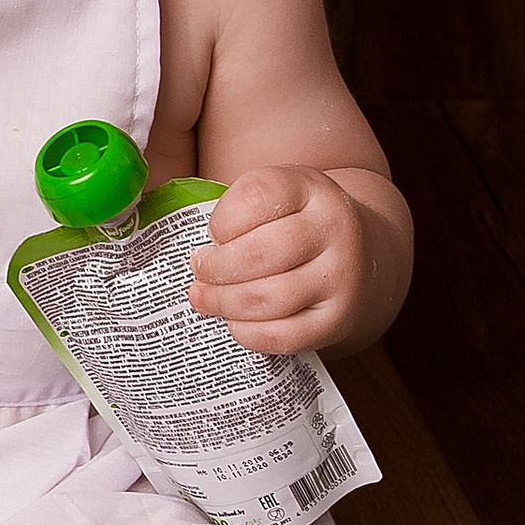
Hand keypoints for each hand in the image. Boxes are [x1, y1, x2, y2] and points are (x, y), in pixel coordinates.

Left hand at [187, 167, 370, 353]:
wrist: (364, 253)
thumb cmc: (295, 223)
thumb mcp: (276, 194)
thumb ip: (233, 206)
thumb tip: (160, 232)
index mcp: (311, 188)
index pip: (257, 196)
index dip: (222, 221)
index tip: (213, 234)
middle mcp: (334, 228)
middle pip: (260, 254)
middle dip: (216, 268)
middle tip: (199, 271)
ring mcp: (341, 277)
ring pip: (269, 298)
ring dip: (224, 303)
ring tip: (205, 298)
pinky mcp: (338, 319)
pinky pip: (284, 336)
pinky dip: (249, 333)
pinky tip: (234, 322)